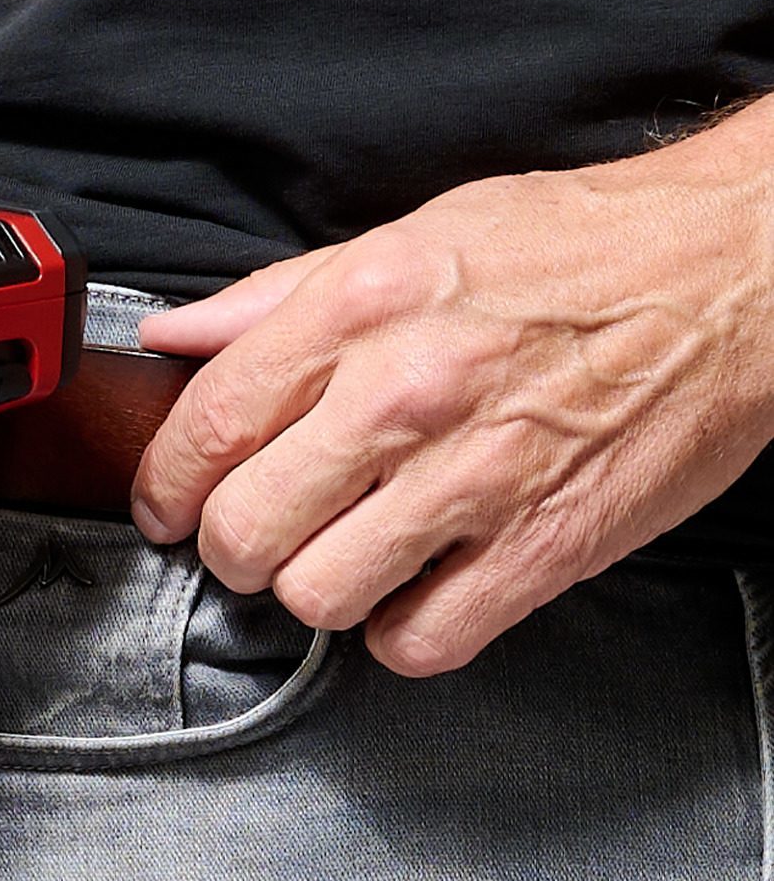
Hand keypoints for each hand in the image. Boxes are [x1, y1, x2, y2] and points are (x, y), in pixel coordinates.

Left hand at [131, 124, 773, 675]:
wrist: (740, 269)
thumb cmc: (578, 252)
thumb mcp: (412, 238)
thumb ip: (279, 299)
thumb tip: (174, 341)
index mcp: (361, 306)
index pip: (207, 426)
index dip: (165, 486)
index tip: (168, 507)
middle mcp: (407, 391)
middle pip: (244, 532)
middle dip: (236, 546)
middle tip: (269, 530)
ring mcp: (476, 477)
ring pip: (316, 596)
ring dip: (319, 589)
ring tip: (353, 551)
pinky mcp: (541, 549)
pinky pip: (416, 642)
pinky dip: (404, 632)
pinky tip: (420, 587)